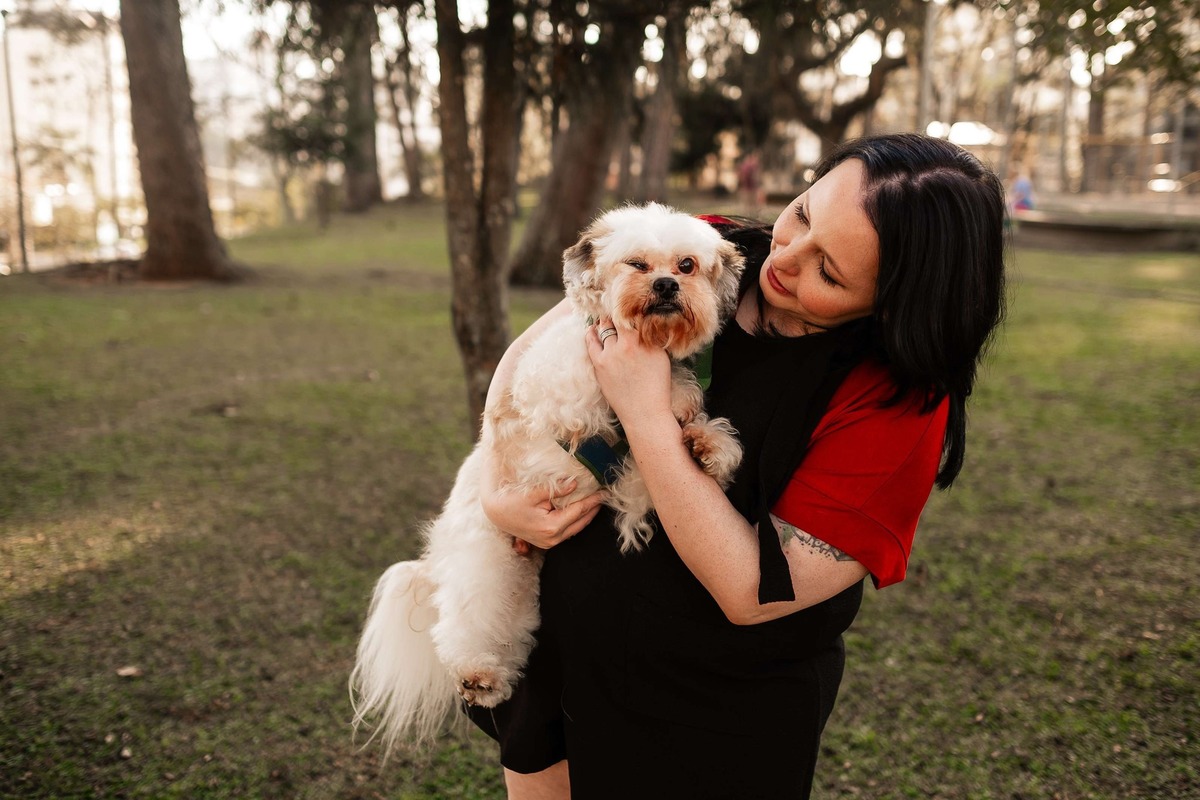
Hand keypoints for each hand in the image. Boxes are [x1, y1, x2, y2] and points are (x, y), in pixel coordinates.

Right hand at [481, 477, 605, 554]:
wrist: (495, 513)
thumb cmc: (512, 501)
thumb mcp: (534, 492)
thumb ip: (556, 489)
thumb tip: (575, 484)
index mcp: (551, 527)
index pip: (579, 511)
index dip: (593, 501)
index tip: (604, 492)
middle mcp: (552, 538)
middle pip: (581, 522)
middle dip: (593, 509)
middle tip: (605, 496)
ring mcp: (549, 543)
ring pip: (575, 529)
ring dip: (586, 516)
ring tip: (597, 502)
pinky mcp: (546, 542)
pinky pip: (567, 531)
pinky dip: (576, 521)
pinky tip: (582, 511)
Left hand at [585, 316, 672, 423]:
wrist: (645, 413)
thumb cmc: (657, 386)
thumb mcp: (660, 357)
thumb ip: (651, 337)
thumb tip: (643, 322)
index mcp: (644, 341)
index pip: (634, 314)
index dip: (632, 307)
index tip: (630, 303)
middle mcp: (627, 344)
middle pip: (618, 318)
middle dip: (618, 313)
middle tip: (617, 309)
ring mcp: (610, 354)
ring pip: (604, 328)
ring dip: (605, 322)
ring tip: (605, 319)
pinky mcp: (599, 364)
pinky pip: (591, 342)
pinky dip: (591, 333)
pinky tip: (592, 329)